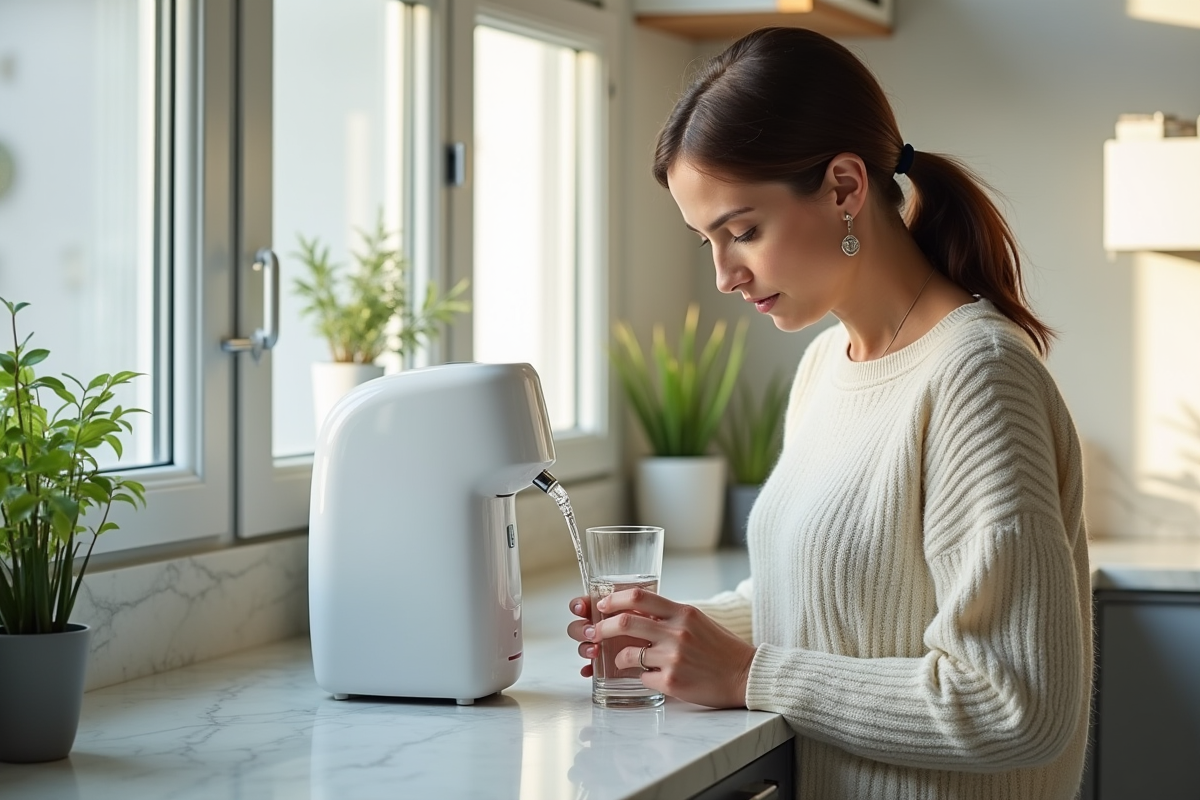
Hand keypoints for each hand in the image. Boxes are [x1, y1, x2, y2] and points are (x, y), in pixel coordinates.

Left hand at [566, 589, 755, 708]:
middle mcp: (677, 632)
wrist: (745, 674)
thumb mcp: (697, 621)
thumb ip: (669, 615)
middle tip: (594, 634)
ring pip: (628, 654)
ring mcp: (673, 658)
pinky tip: (650, 676)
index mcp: (682, 613)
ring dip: (618, 658)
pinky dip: (641, 677)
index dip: (613, 600)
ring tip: (621, 660)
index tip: (601, 605)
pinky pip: (642, 678)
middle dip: (602, 628)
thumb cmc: (720, 647)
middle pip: (625, 623)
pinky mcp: (672, 682)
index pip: (638, 597)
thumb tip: (636, 612)